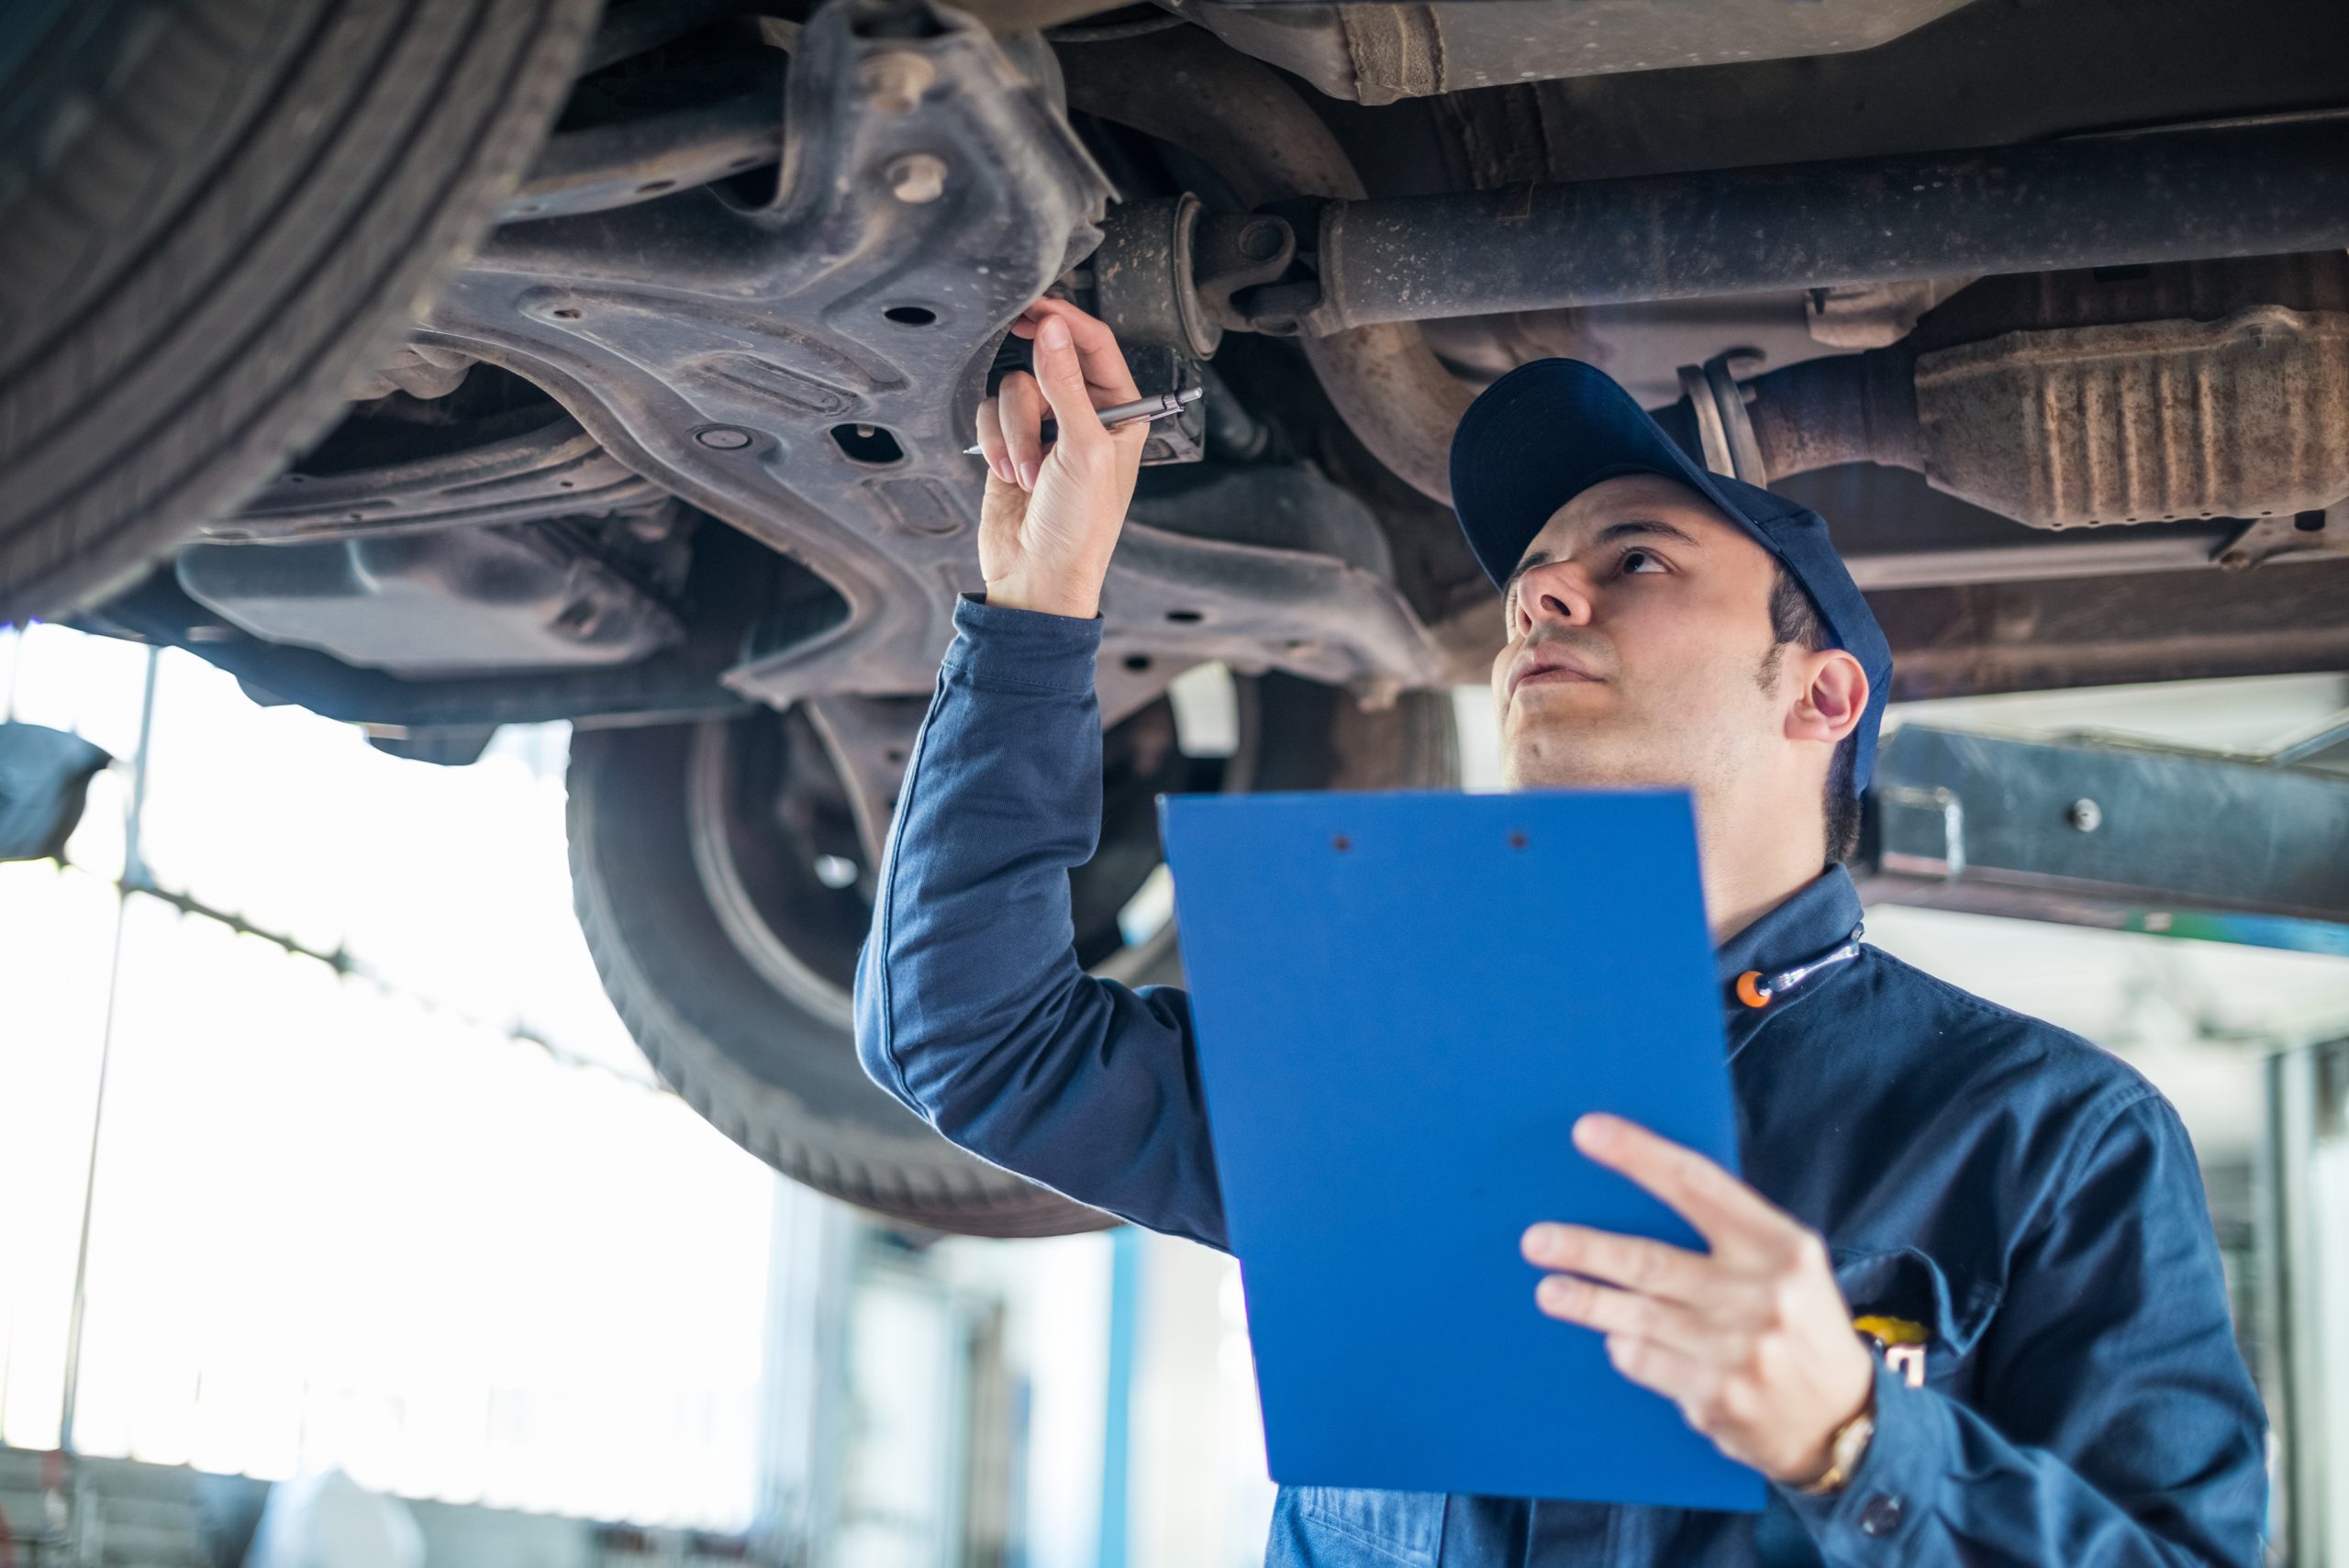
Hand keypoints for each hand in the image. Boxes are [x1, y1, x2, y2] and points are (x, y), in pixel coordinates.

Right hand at [972, 298, 1149, 619]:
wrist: (1039, 576)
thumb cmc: (1080, 528)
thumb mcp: (1083, 450)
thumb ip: (1066, 385)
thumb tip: (1053, 329)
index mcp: (1122, 414)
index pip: (1096, 346)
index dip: (1067, 321)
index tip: (1038, 306)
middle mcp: (1085, 416)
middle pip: (1050, 358)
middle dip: (1035, 378)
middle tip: (1017, 334)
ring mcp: (1045, 429)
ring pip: (1014, 388)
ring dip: (1015, 430)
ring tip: (1027, 471)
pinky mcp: (1010, 443)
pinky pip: (989, 414)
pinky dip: (994, 442)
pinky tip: (1006, 473)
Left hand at [1520, 1113, 1875, 1485]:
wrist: (1844, 1423)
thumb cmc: (1801, 1324)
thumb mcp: (1789, 1265)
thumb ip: (1729, 1231)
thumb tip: (1638, 1190)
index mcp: (1782, 1246)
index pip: (1697, 1185)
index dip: (1638, 1155)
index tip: (1588, 1132)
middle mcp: (1761, 1295)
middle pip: (1651, 1261)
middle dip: (1585, 1250)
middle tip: (1537, 1241)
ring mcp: (1738, 1351)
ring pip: (1637, 1317)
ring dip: (1585, 1301)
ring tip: (1550, 1291)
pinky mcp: (1716, 1398)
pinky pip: (1646, 1362)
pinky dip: (1624, 1347)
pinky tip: (1615, 1338)